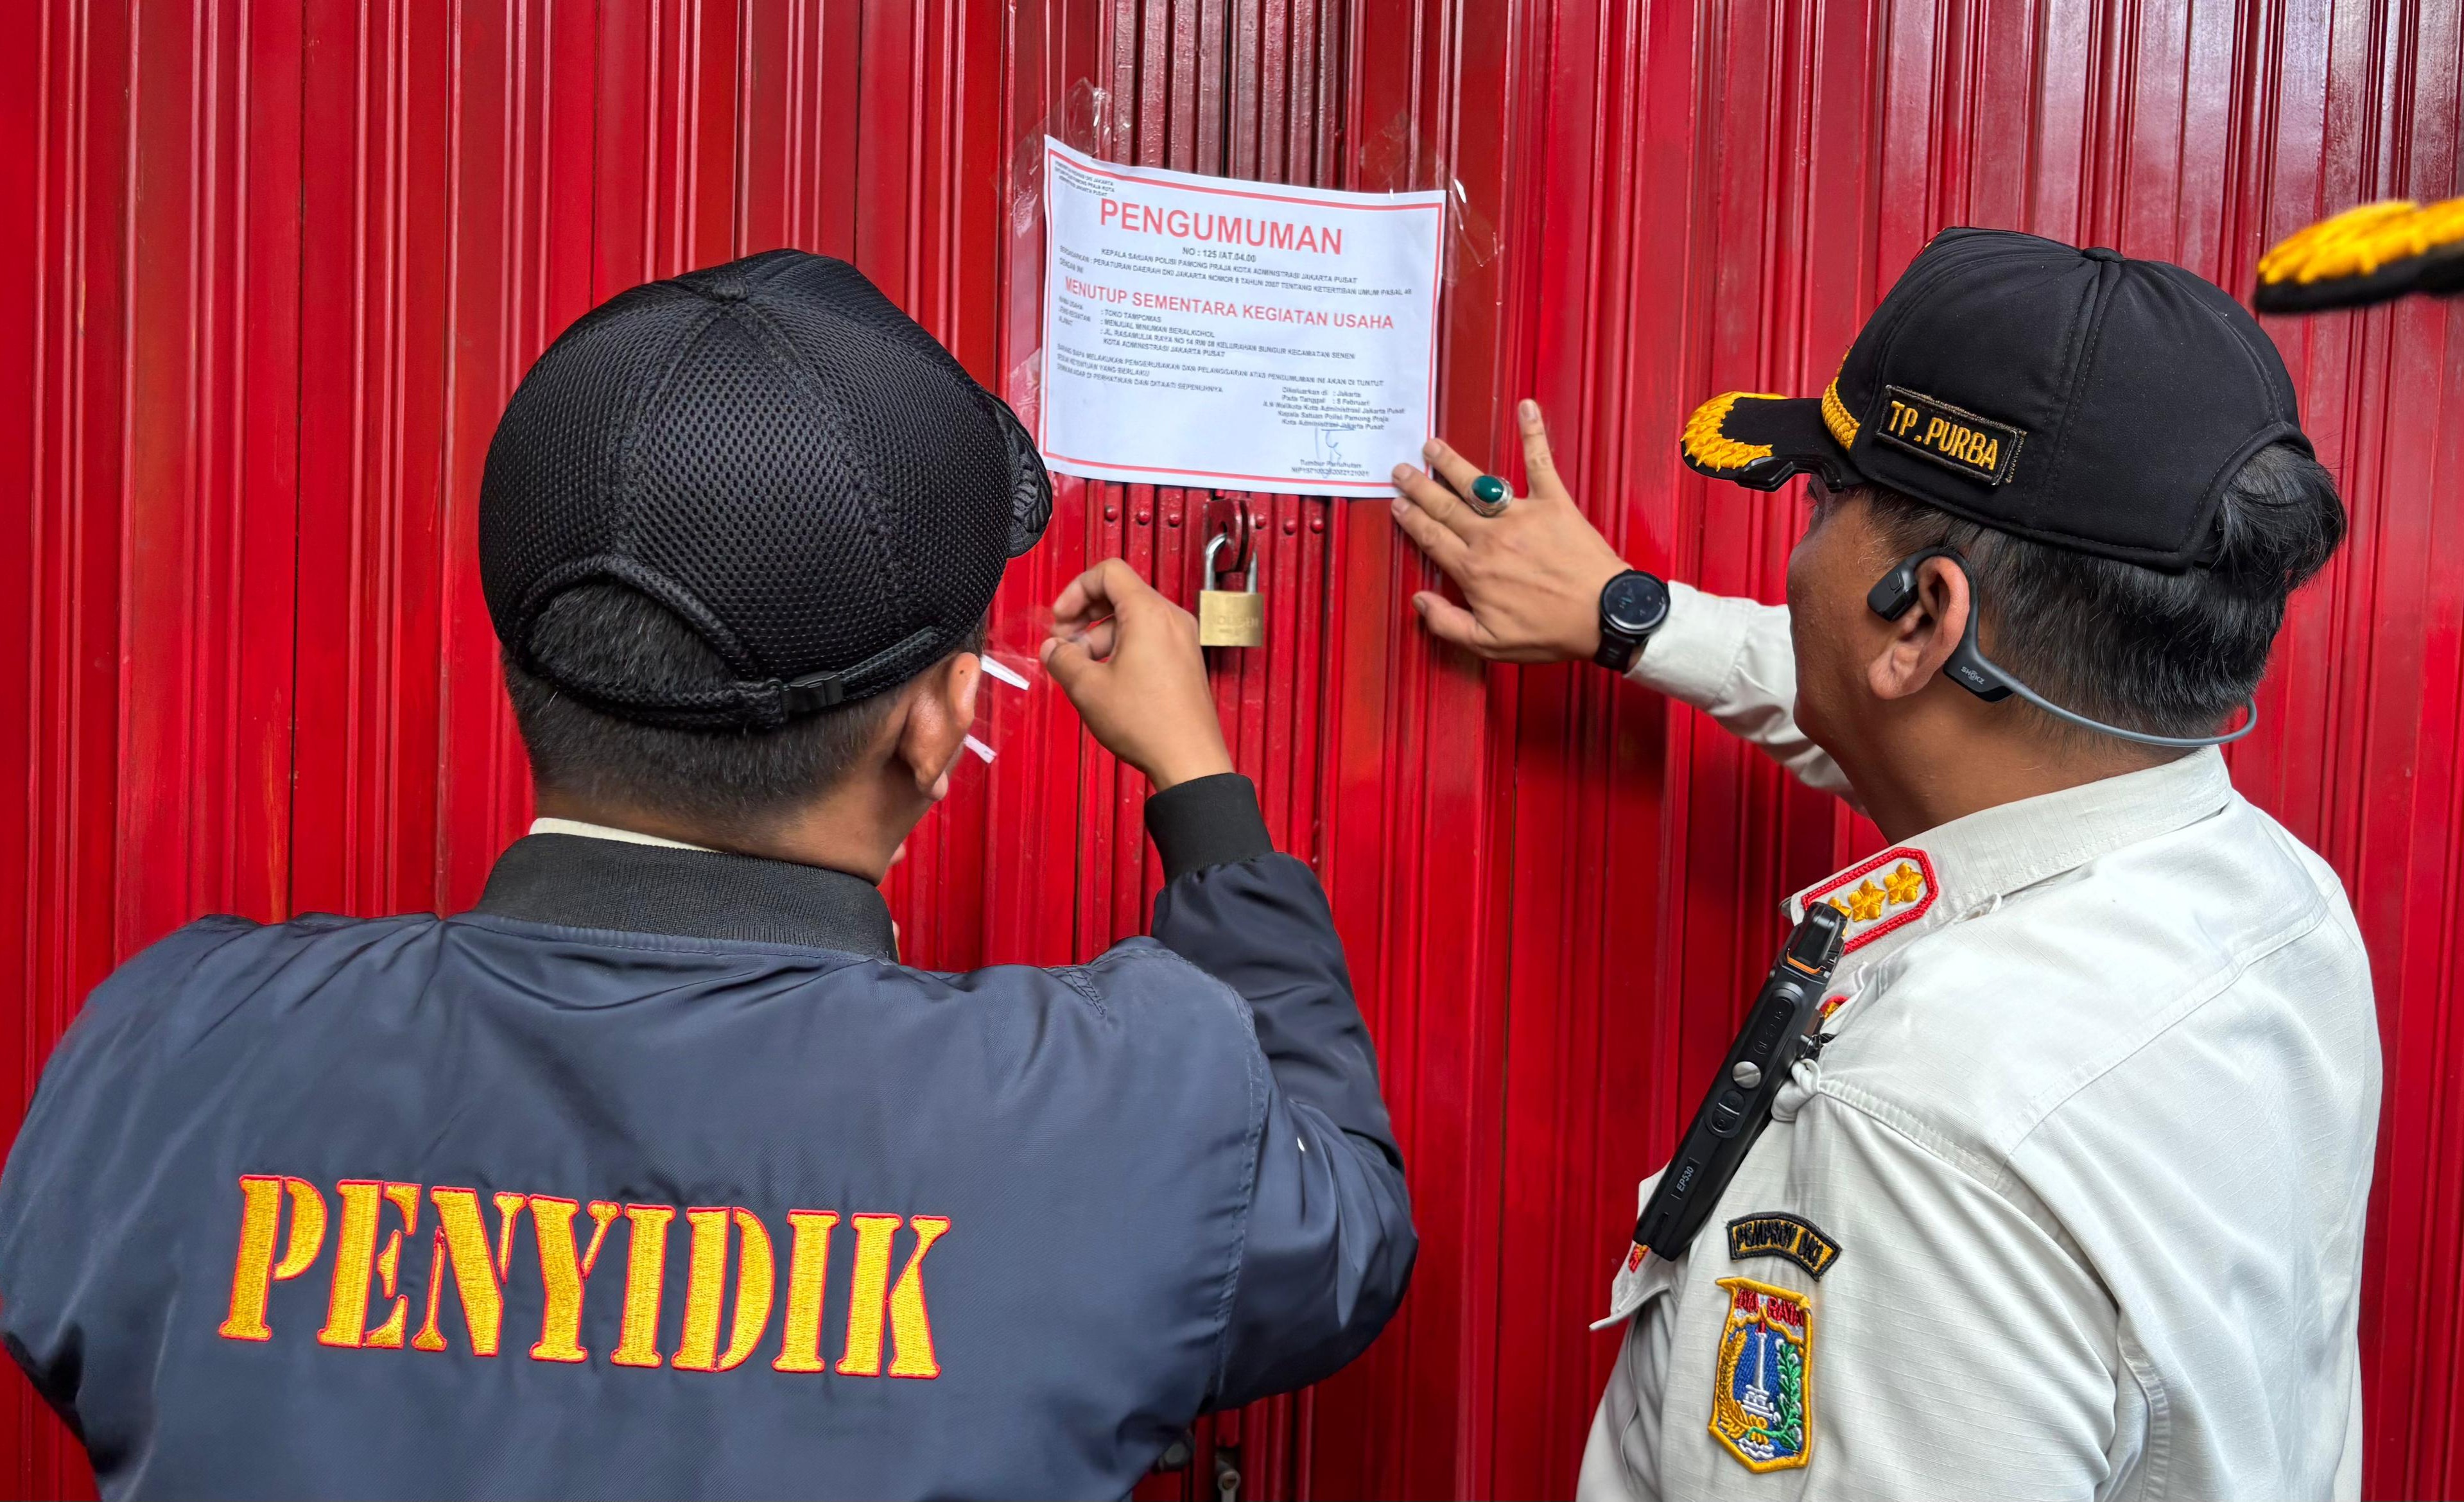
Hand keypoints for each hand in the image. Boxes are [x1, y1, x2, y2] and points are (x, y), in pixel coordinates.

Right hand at [1041, 559, 1236, 789]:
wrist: (1188, 759)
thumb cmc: (1150, 724)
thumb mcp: (1088, 688)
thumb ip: (1062, 659)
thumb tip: (1052, 650)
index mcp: (1149, 613)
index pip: (1108, 572)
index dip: (1075, 590)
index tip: (1061, 617)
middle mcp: (1171, 620)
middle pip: (1119, 595)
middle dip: (1084, 616)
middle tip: (1063, 642)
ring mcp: (1182, 640)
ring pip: (1132, 620)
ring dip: (1100, 637)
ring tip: (1081, 668)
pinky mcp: (1184, 661)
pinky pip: (1147, 640)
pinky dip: (1122, 649)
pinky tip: (1105, 679)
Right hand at [1390, 399, 1630, 662]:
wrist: (1604, 616)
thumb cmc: (1552, 632)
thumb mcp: (1490, 643)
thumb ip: (1448, 623)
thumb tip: (1419, 602)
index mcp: (1474, 570)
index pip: (1432, 537)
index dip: (1411, 519)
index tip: (1398, 505)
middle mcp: (1491, 537)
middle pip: (1445, 506)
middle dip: (1420, 486)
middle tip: (1401, 470)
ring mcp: (1522, 515)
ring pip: (1478, 484)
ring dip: (1452, 463)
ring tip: (1432, 446)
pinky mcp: (1554, 503)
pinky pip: (1540, 463)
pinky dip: (1533, 434)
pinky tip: (1526, 407)